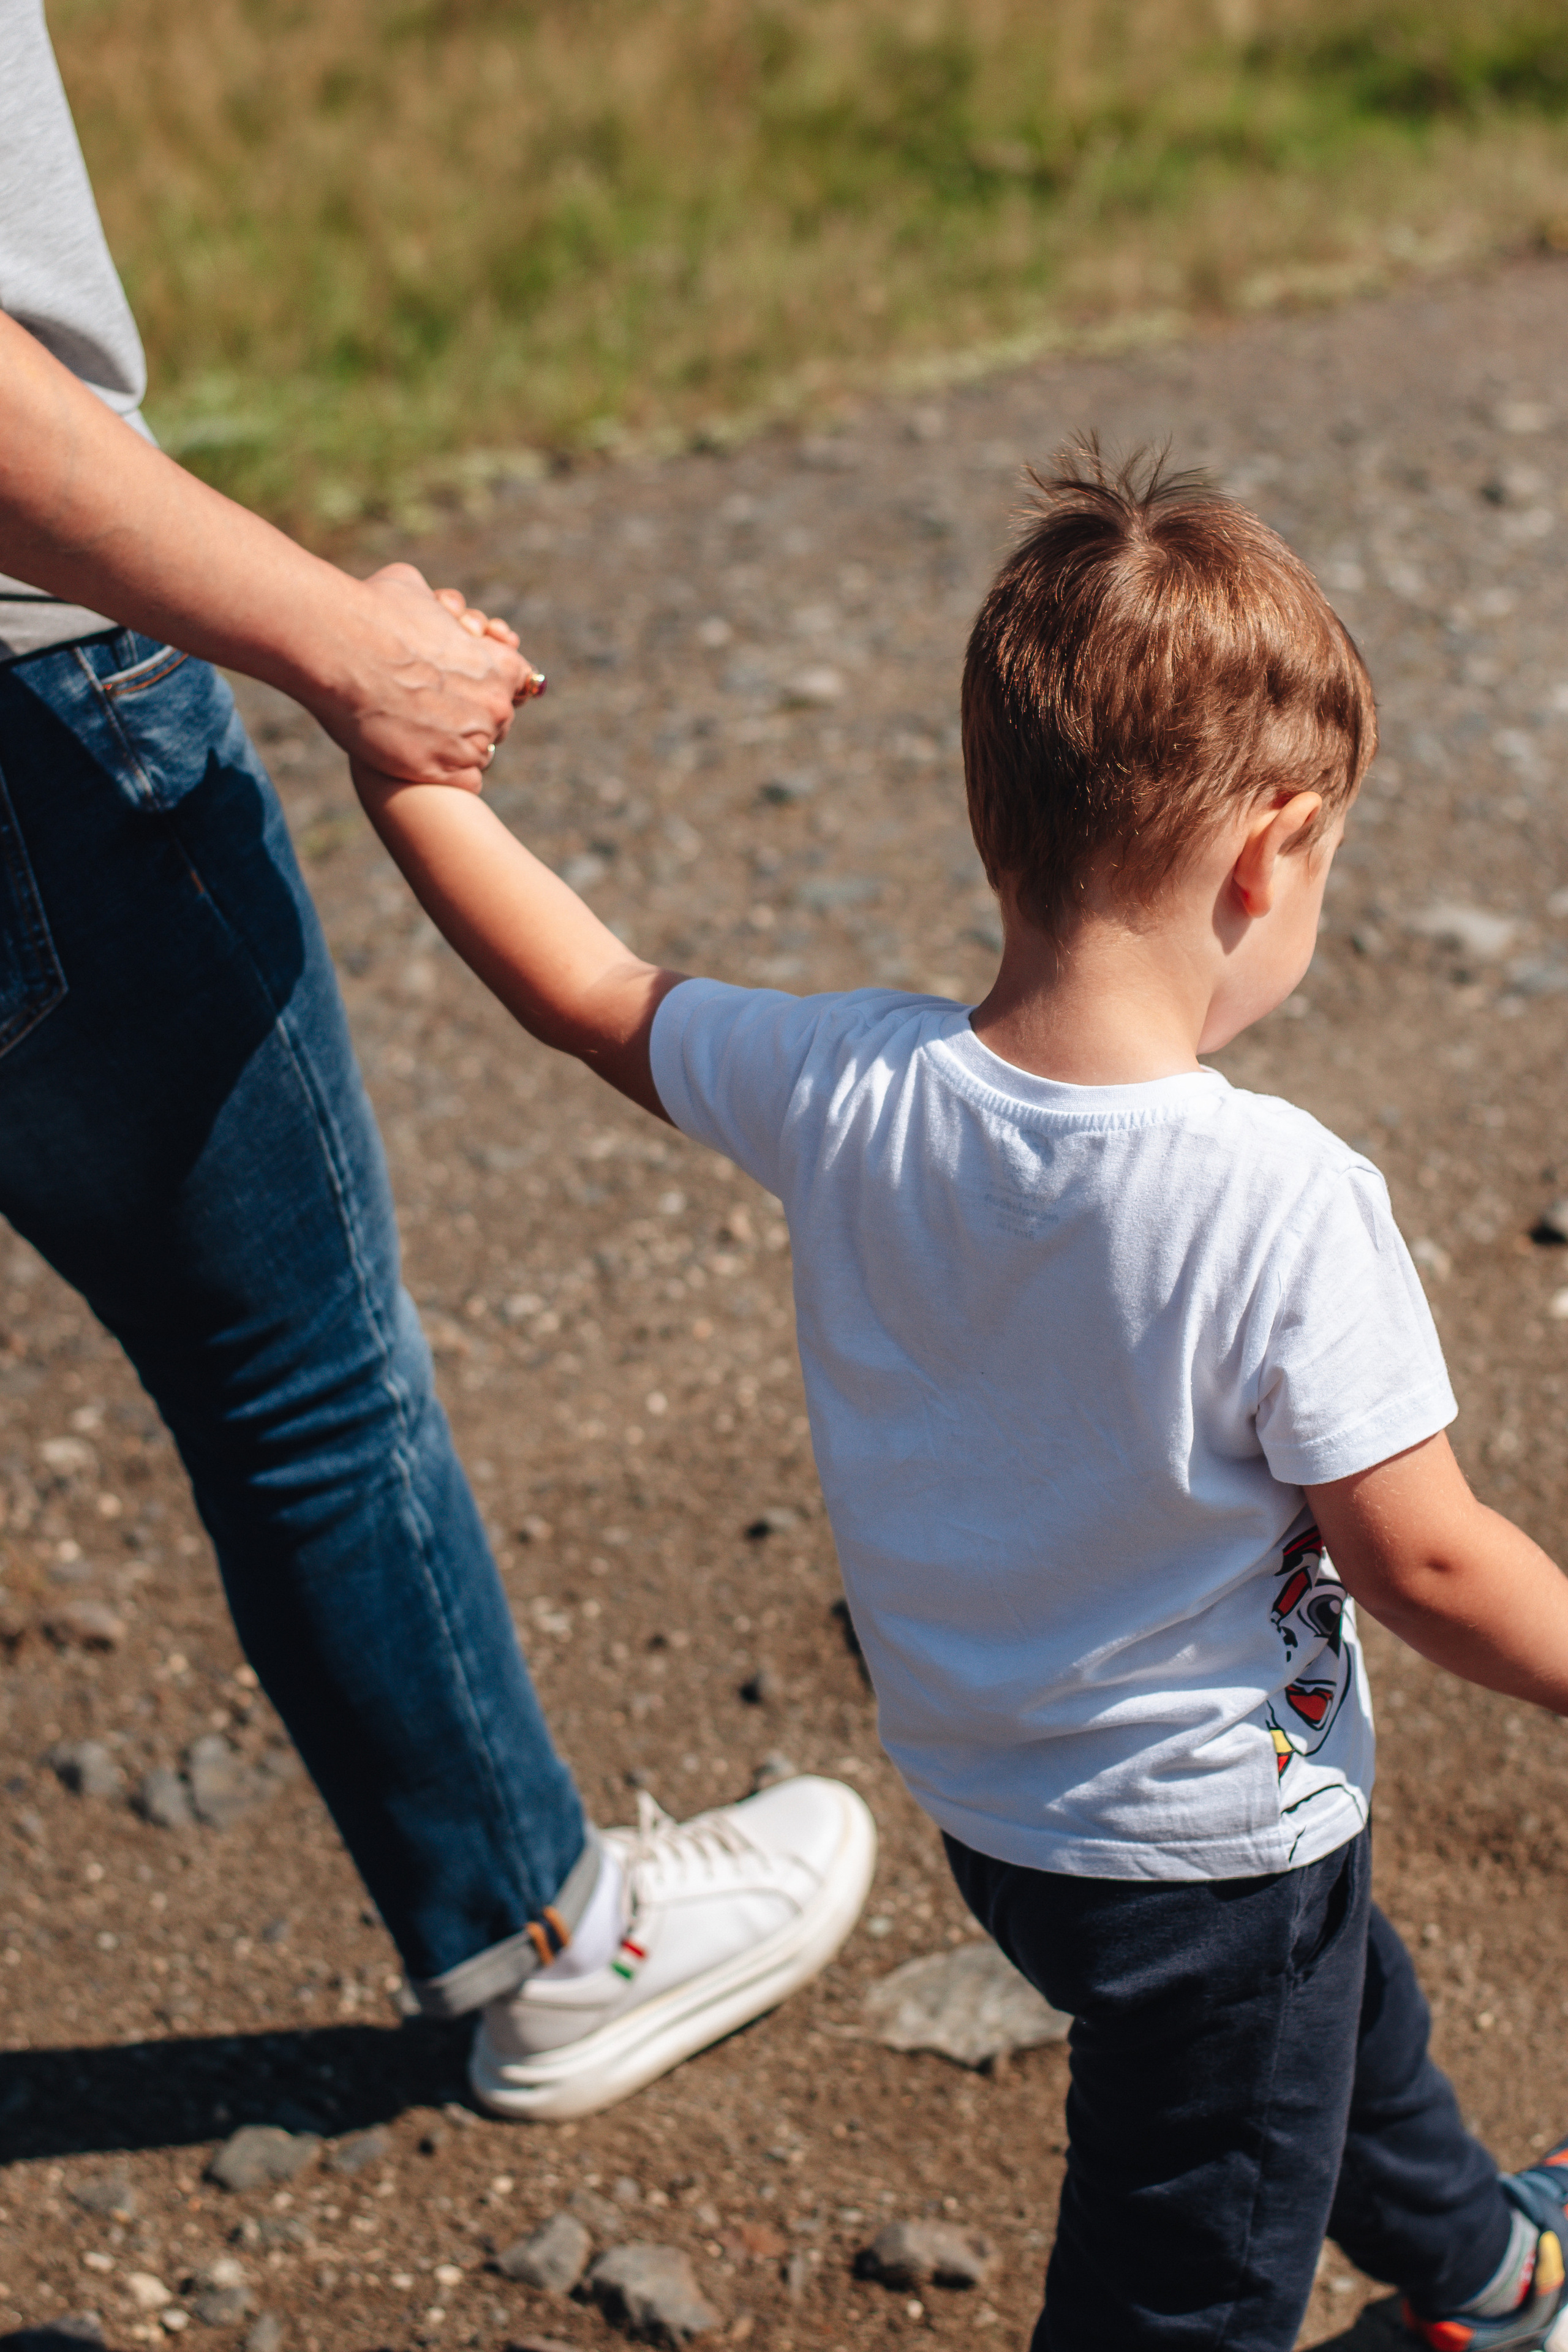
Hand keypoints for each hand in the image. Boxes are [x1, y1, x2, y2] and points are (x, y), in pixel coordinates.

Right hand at [304, 562, 544, 791]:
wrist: (336, 644)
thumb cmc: (373, 609)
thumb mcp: (417, 591)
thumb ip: (438, 607)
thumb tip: (434, 604)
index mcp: (500, 665)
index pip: (519, 683)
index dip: (491, 682)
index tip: (468, 680)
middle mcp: (494, 707)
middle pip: (498, 721)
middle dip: (472, 713)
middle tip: (434, 704)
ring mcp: (469, 743)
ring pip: (480, 754)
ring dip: (456, 745)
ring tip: (420, 728)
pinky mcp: (439, 771)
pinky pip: (464, 783)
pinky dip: (447, 773)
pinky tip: (423, 755)